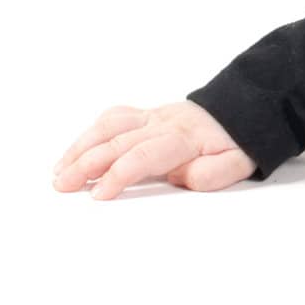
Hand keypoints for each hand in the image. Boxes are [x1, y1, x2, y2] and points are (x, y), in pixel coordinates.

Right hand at [50, 100, 255, 199]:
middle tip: (62, 186)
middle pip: (117, 141)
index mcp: (183, 138)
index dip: (118, 174)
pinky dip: (90, 133)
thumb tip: (184, 176)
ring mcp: (152, 116)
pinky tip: (75, 150)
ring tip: (59, 172)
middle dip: (86, 164)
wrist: (245, 109)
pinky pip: (113, 118)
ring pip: (109, 126)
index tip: (98, 195)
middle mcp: (162, 123)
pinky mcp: (145, 115)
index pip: (143, 155)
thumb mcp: (239, 162)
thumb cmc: (237, 142)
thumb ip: (213, 173)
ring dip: (80, 147)